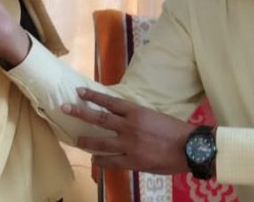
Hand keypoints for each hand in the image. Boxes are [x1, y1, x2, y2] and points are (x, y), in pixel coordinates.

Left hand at [62, 88, 195, 174]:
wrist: (189, 148)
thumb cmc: (175, 131)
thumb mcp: (155, 116)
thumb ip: (138, 117)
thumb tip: (123, 118)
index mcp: (136, 112)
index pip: (109, 101)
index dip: (93, 96)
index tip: (79, 91)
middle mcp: (129, 126)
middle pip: (98, 118)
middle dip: (80, 113)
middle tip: (64, 108)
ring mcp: (129, 145)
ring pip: (100, 142)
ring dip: (85, 140)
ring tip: (75, 140)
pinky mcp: (132, 161)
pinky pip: (111, 162)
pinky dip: (101, 161)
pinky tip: (94, 160)